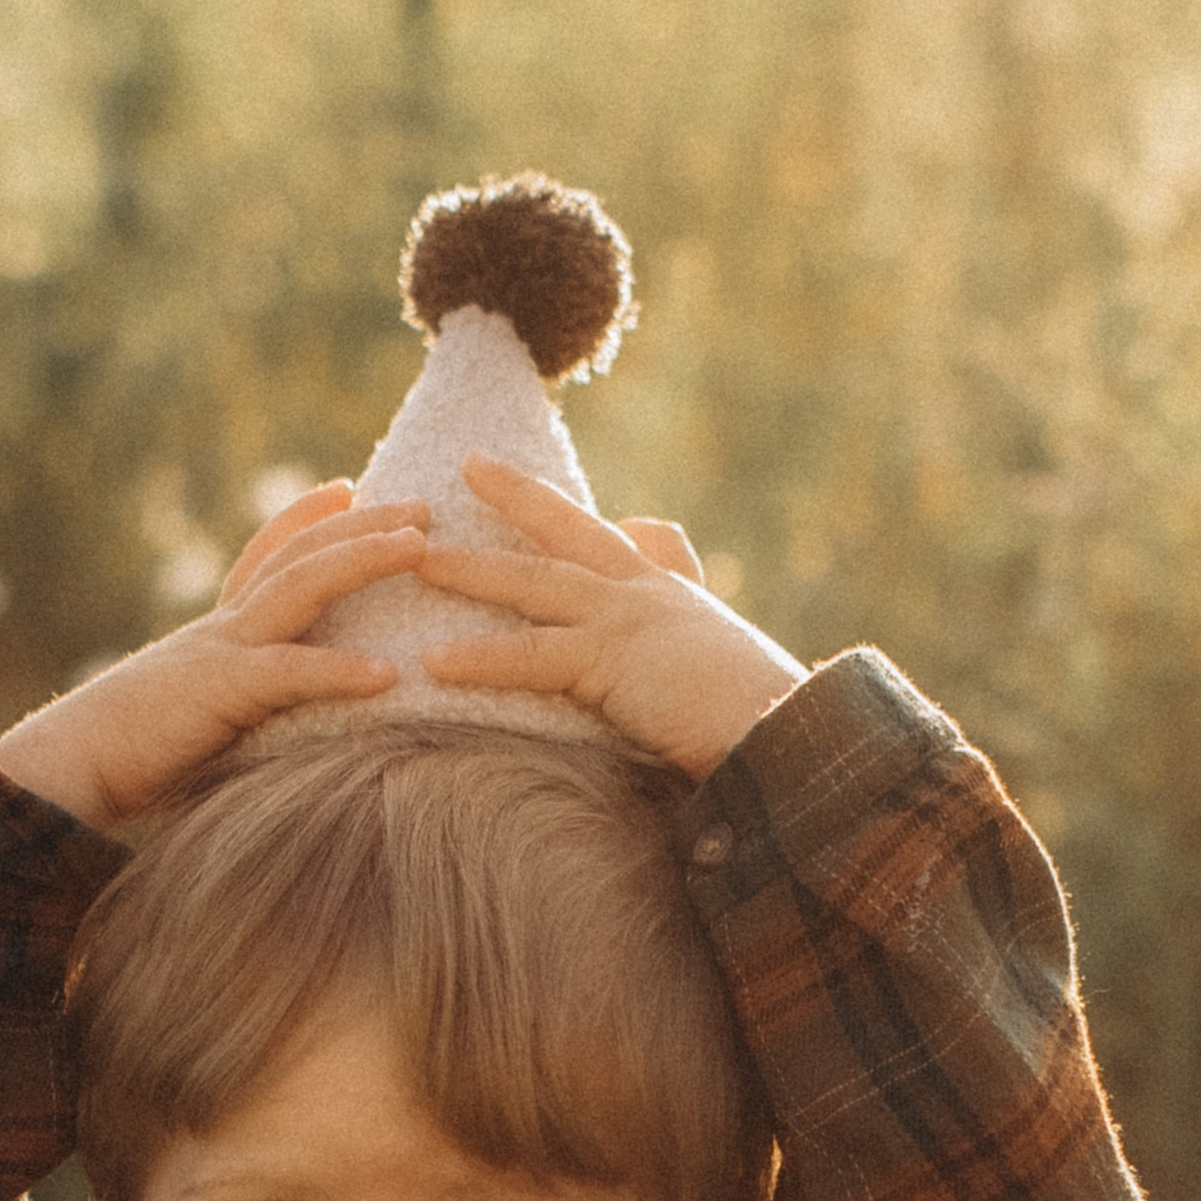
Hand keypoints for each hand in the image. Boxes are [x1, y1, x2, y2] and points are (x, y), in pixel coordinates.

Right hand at [0, 483, 427, 828]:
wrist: (68, 767)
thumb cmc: (127, 759)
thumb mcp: (193, 722)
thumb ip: (232, 712)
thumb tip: (261, 731)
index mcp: (214, 634)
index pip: (265, 558)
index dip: (306, 520)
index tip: (347, 489)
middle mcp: (221, 629)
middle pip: (300, 557)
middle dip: (363, 526)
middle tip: (422, 505)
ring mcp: (221, 652)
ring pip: (301, 589)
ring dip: (364, 562)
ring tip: (420, 548)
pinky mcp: (221, 693)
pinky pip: (289, 674)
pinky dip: (337, 671)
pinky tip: (387, 676)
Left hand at [413, 455, 805, 780]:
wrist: (786, 735)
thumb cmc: (758, 720)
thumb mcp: (721, 667)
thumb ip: (684, 640)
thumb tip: (669, 641)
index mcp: (671, 596)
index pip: (618, 537)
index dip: (576, 514)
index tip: (545, 489)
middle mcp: (647, 593)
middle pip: (568, 532)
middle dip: (515, 497)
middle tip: (468, 466)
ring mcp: (629, 621)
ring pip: (534, 584)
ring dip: (471, 570)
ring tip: (414, 560)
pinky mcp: (614, 663)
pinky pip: (532, 658)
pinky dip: (481, 660)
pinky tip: (433, 662)